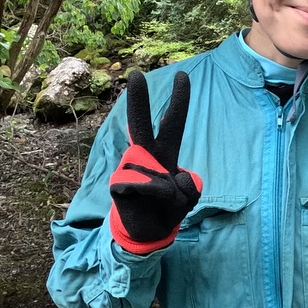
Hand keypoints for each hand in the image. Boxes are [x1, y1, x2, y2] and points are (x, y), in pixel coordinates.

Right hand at [108, 71, 202, 253]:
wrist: (148, 233)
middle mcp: (146, 156)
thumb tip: (170, 178)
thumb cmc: (168, 209)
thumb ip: (189, 186)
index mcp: (165, 153)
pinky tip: (146, 205)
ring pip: (158, 175)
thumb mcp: (189, 197)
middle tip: (135, 74)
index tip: (181, 75)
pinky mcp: (118, 185)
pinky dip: (156, 198)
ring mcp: (129, 169)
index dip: (178, 101)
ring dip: (169, 194)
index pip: (172, 124)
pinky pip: (146, 187)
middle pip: (141, 125)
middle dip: (138, 101)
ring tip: (161, 203)